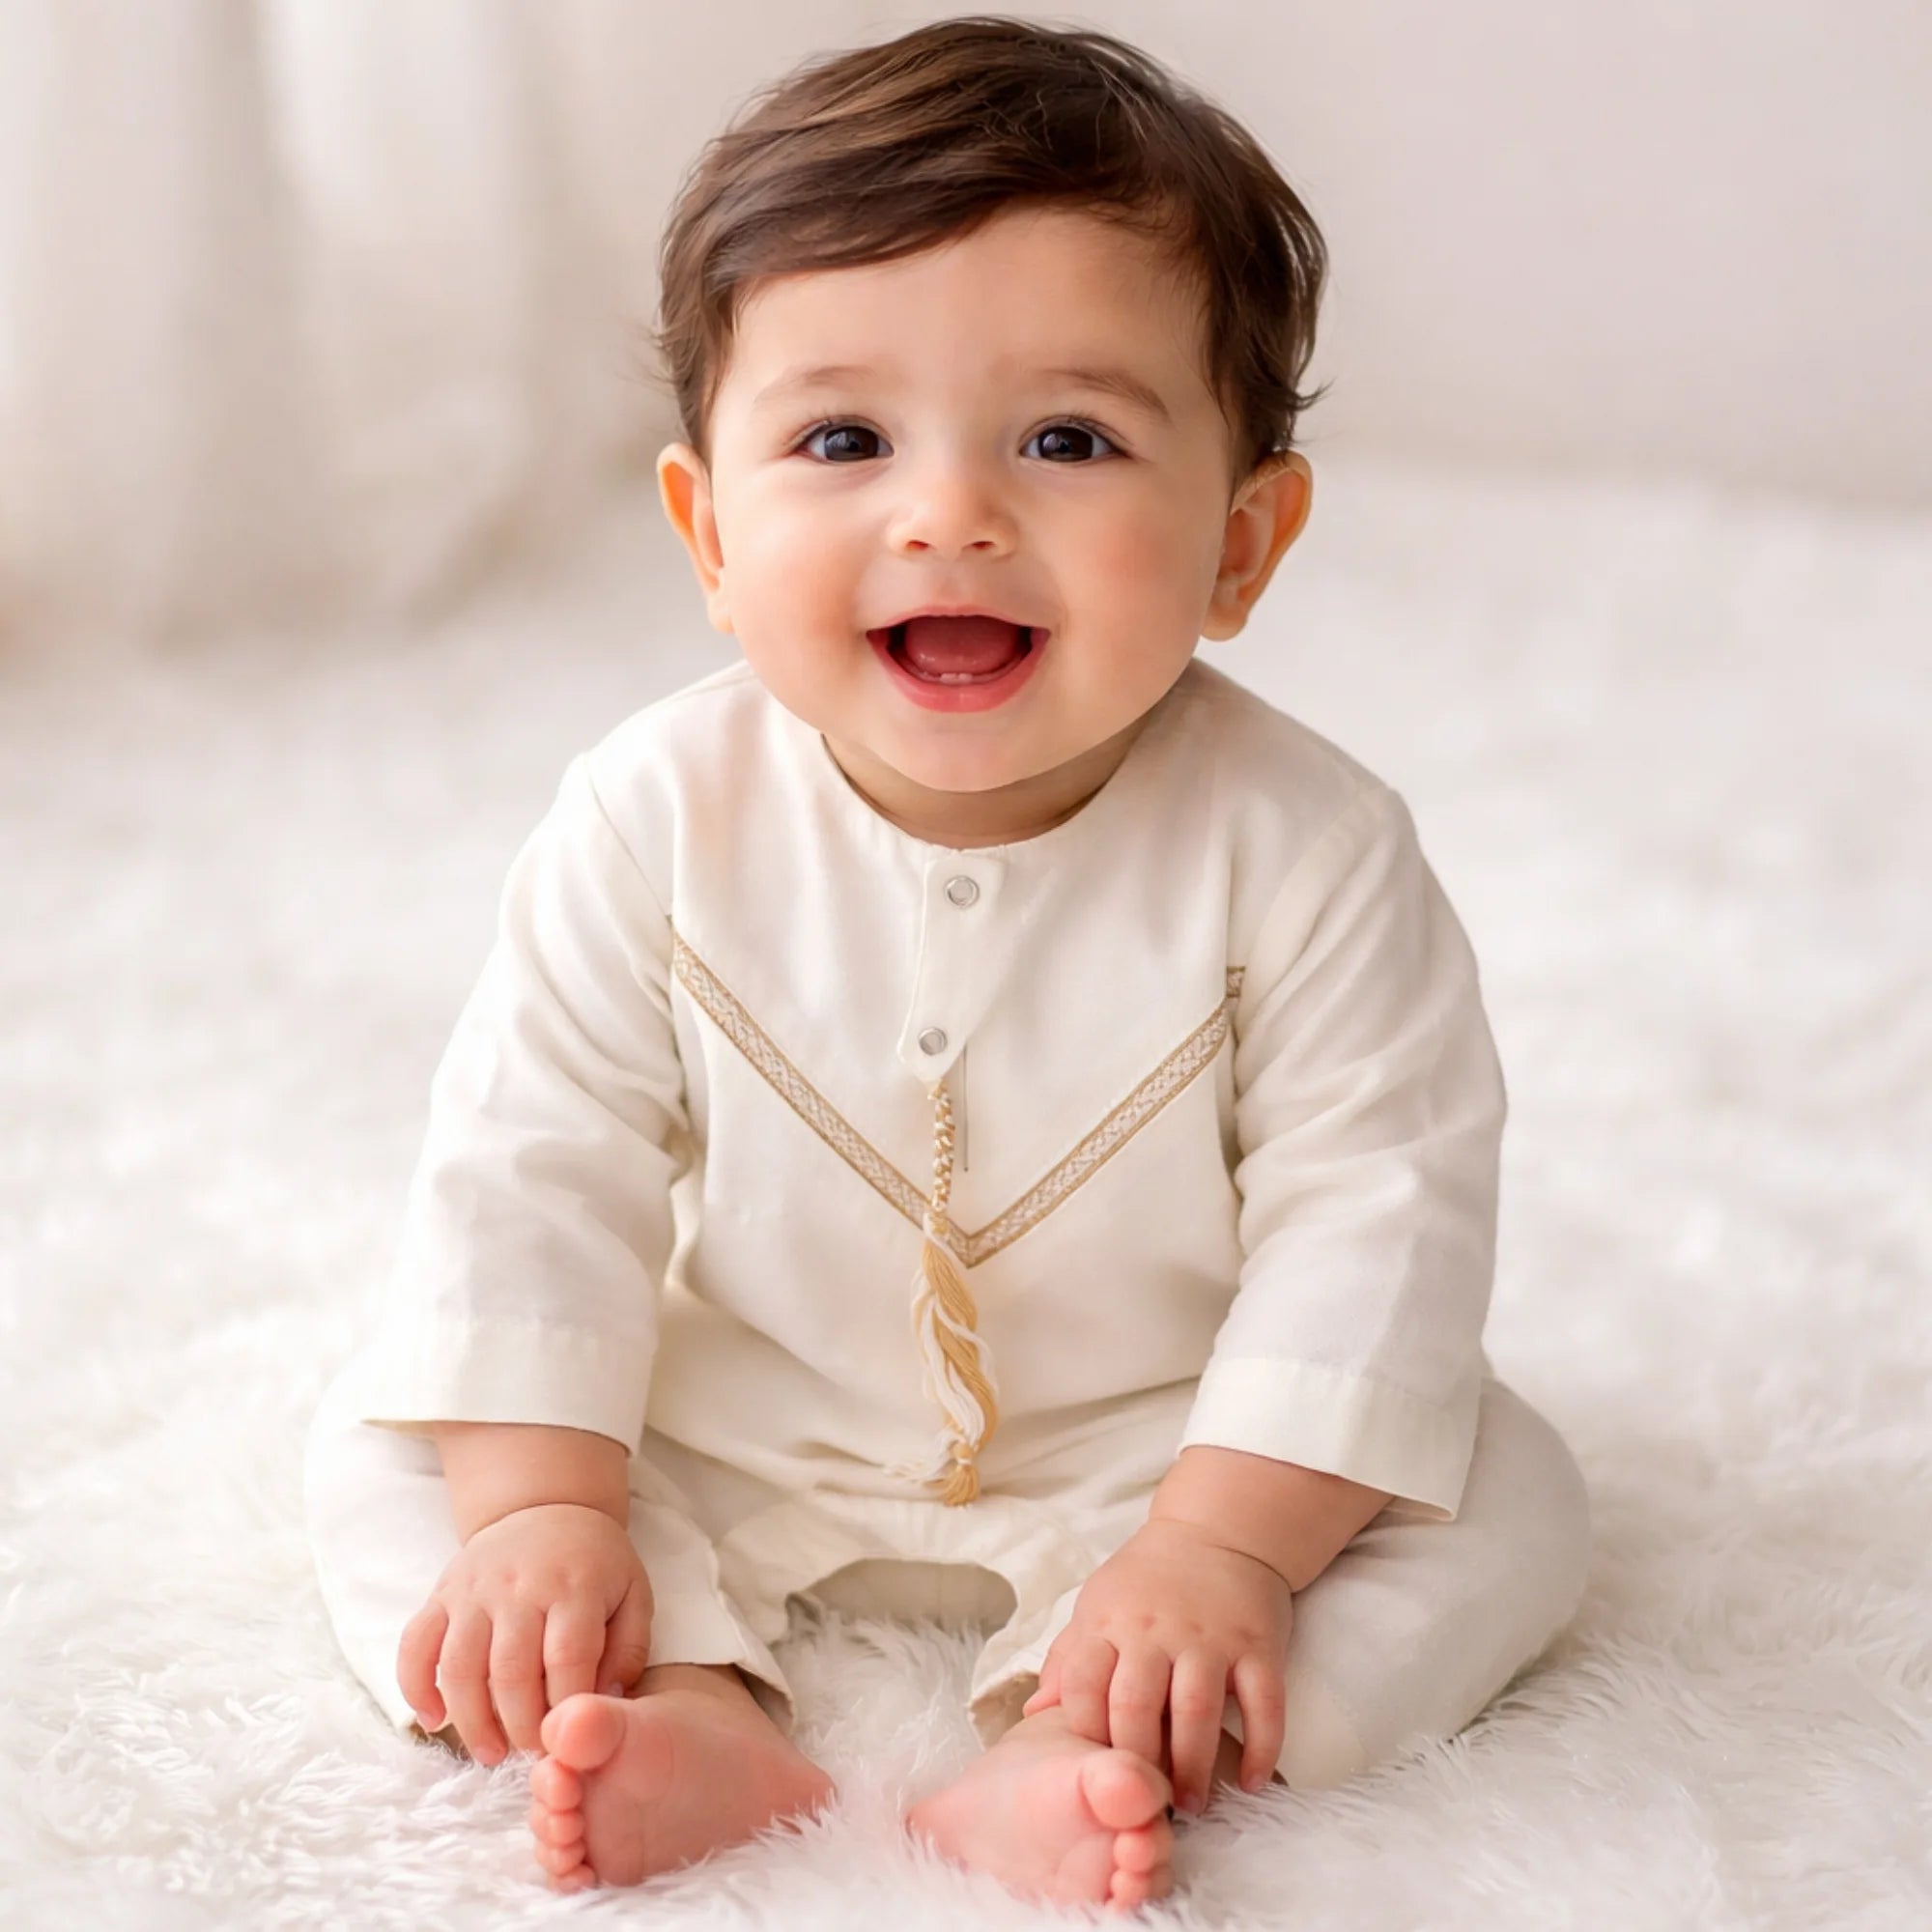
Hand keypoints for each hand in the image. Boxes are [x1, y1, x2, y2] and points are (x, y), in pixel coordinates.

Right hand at [396, 1502, 652, 1763]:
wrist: (546, 1506)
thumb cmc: (596, 1562)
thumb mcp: (634, 1593)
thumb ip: (629, 1649)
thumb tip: (607, 1704)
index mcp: (574, 1585)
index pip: (567, 1657)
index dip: (565, 1709)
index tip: (569, 1743)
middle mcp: (519, 1586)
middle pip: (510, 1670)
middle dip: (520, 1726)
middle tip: (531, 1756)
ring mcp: (473, 1589)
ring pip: (459, 1666)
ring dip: (471, 1720)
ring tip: (491, 1753)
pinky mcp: (441, 1594)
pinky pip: (414, 1645)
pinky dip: (416, 1688)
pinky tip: (433, 1720)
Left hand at [1020, 1518, 1293, 1812]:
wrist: (1218, 1530)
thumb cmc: (1148, 1579)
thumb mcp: (1098, 1605)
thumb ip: (1069, 1659)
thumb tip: (1034, 1713)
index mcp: (1111, 1622)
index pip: (1085, 1687)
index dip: (1086, 1735)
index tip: (1097, 1769)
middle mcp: (1158, 1630)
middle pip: (1137, 1707)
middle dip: (1138, 1763)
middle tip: (1145, 1800)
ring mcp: (1211, 1638)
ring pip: (1196, 1713)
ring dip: (1193, 1768)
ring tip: (1191, 1802)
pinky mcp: (1258, 1645)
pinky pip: (1263, 1705)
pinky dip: (1260, 1749)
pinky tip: (1250, 1780)